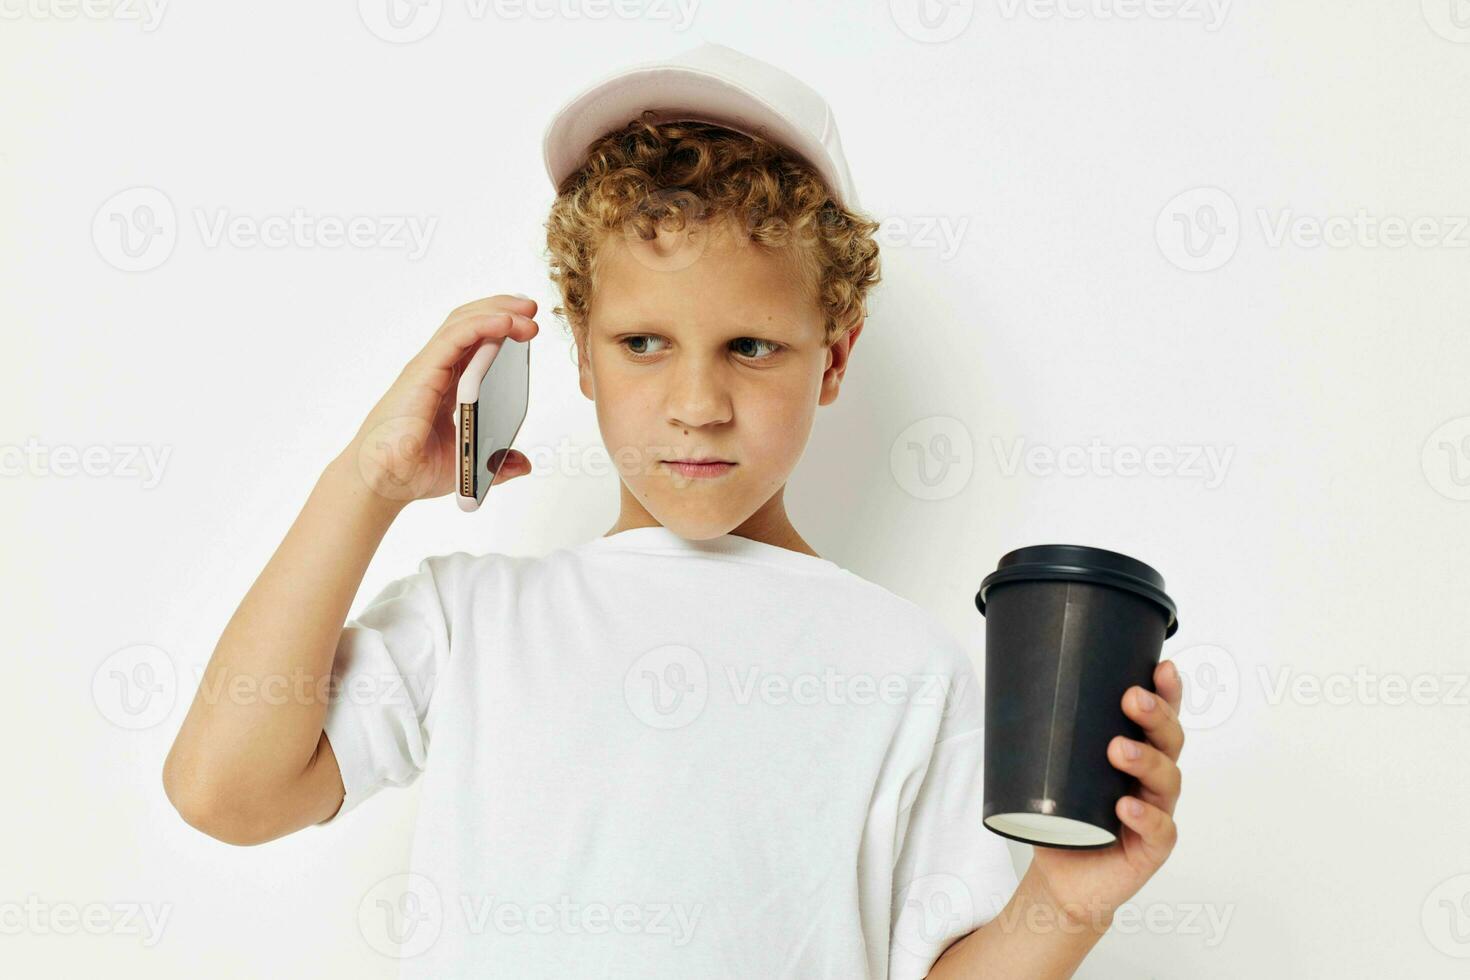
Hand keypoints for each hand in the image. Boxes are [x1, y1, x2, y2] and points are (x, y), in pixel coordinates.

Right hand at [344, 295, 539, 504]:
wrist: (382, 483)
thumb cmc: (410, 471)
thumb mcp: (469, 465)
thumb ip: (496, 461)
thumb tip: (522, 464)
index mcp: (445, 386)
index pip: (472, 344)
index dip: (498, 328)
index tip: (528, 326)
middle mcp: (436, 371)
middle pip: (469, 325)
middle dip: (502, 309)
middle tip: (532, 309)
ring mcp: (428, 369)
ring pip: (463, 323)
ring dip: (498, 311)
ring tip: (528, 311)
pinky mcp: (424, 373)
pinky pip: (456, 338)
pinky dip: (483, 324)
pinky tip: (507, 323)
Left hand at [1025, 660, 1185, 931]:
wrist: (1062, 877)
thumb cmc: (1061, 816)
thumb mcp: (1052, 769)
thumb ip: (1047, 736)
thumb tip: (1014, 685)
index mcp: (1137, 752)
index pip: (1159, 717)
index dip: (1167, 691)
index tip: (1162, 667)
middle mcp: (1152, 778)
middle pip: (1169, 740)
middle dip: (1156, 716)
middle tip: (1132, 700)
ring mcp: (1155, 812)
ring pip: (1167, 780)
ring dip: (1146, 760)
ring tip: (1119, 749)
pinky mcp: (1151, 848)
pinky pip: (1159, 830)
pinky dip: (1144, 816)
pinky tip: (1126, 806)